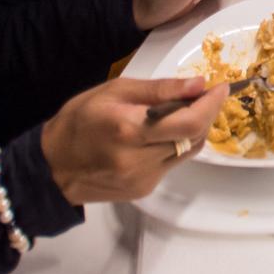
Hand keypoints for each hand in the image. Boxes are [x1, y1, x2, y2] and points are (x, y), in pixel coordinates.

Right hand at [41, 75, 229, 204]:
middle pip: (194, 136)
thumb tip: (197, 84)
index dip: (212, 103)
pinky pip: (174, 162)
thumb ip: (160, 90)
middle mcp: (139, 159)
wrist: (52, 166)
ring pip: (188, 150)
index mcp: (130, 130)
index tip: (221, 86)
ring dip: (196, 127)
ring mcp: (143, 178)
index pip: (189, 121)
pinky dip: (178, 143)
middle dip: (208, 111)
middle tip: (208, 93)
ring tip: (186, 108)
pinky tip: (166, 130)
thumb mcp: (116, 91)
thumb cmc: (79, 120)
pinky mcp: (143, 189)